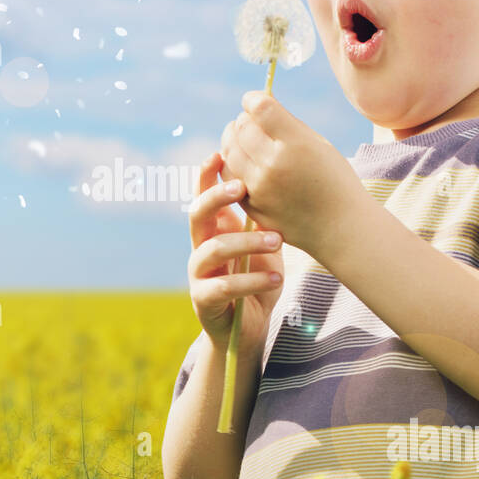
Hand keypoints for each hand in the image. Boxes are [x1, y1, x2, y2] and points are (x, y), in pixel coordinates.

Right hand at [186, 152, 283, 351]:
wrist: (251, 325)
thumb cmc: (259, 278)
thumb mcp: (265, 244)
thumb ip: (263, 219)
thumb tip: (282, 180)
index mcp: (215, 229)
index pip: (202, 195)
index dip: (206, 174)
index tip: (220, 154)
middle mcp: (200, 246)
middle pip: (197, 213)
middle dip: (217, 196)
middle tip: (244, 188)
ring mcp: (199, 273)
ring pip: (214, 249)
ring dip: (247, 241)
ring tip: (278, 240)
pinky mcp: (203, 299)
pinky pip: (224, 286)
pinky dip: (253, 281)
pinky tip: (277, 278)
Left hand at [219, 90, 358, 260]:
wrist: (341, 228)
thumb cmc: (334, 181)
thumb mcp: (319, 145)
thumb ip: (288, 125)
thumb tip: (259, 105)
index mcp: (295, 144)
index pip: (260, 108)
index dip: (253, 98)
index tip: (253, 99)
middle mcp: (273, 165)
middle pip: (241, 127)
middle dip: (244, 119)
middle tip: (250, 119)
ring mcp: (259, 188)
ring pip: (228, 150)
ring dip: (233, 138)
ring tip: (243, 136)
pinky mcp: (251, 205)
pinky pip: (230, 175)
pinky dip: (232, 161)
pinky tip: (243, 158)